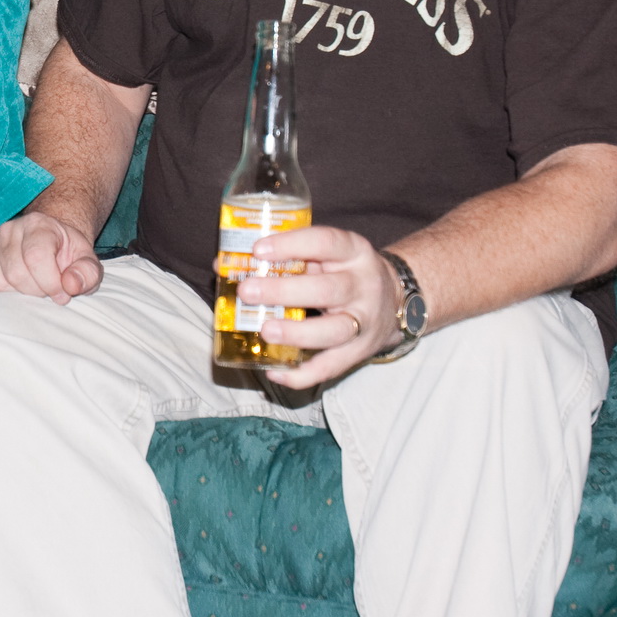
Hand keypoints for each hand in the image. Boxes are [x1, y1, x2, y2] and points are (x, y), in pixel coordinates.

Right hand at [0, 211, 103, 303]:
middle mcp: (9, 230)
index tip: (62, 294)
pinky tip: (14, 291)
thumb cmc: (67, 255)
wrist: (48, 243)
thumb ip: (87, 273)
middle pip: (16, 273)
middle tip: (47, 293)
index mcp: (38, 225)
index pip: (36, 257)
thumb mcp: (87, 262)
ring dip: (16, 296)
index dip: (51, 283)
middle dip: (36, 293)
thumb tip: (70, 285)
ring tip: (32, 290)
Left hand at [237, 226, 402, 388]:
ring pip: (334, 331)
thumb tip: (222, 265)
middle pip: (328, 290)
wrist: (394, 301)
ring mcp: (365, 322)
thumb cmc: (341, 271)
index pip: (325, 242)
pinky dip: (302, 374)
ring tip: (265, 331)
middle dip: (284, 291)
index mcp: (353, 251)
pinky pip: (331, 368)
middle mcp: (363, 285)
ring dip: (297, 333)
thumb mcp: (324, 254)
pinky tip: (274, 372)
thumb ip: (283, 257)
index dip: (291, 245)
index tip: (257, 250)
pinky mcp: (360, 352)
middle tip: (247, 292)